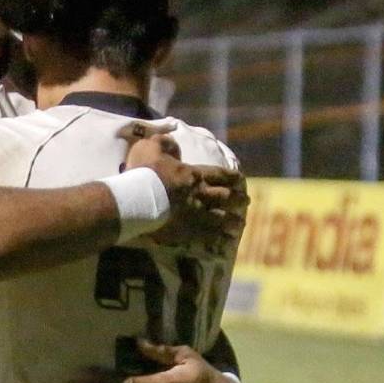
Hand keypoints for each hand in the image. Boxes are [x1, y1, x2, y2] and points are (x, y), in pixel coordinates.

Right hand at [123, 129, 247, 248]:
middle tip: (247, 201)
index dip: (231, 176)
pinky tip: (226, 241)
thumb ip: (163, 143)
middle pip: (225, 197)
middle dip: (237, 198)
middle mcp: (199, 195)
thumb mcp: (150, 148)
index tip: (241, 179)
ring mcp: (195, 215)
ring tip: (240, 224)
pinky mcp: (188, 232)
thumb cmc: (143, 173)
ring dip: (232, 220)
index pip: (218, 174)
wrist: (136, 201)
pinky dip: (219, 238)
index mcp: (193, 175)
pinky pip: (209, 236)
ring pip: (221, 218)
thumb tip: (172, 141)